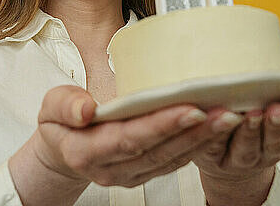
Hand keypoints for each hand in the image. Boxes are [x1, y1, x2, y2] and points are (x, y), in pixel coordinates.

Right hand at [29, 85, 250, 187]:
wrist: (63, 150)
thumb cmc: (60, 125)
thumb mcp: (49, 108)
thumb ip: (64, 105)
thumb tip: (85, 109)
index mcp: (87, 151)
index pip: (129, 138)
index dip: (161, 126)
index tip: (189, 109)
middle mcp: (112, 168)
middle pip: (158, 151)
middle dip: (193, 132)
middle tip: (224, 112)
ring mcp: (131, 174)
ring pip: (171, 159)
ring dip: (203, 140)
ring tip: (229, 118)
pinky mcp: (145, 172)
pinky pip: (174, 162)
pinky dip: (198, 146)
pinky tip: (217, 129)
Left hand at [192, 86, 279, 200]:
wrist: (224, 164)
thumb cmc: (254, 135)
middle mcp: (262, 153)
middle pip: (273, 142)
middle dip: (276, 125)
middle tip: (276, 108)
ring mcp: (237, 158)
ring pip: (246, 147)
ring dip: (250, 131)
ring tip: (251, 114)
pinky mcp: (210, 155)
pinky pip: (214, 144)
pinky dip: (217, 132)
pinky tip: (220, 117)